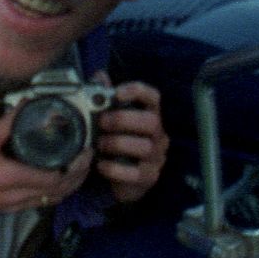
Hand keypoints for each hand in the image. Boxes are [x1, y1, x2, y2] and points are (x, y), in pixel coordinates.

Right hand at [0, 107, 91, 215]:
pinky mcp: (16, 208)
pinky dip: (59, 191)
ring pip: (54, 199)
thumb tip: (25, 105)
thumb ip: (5, 125)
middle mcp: (16, 195)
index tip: (82, 151)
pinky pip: (45, 202)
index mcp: (7, 176)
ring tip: (81, 165)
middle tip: (88, 155)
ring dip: (72, 184)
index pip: (51, 178)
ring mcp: (17, 205)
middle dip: (79, 174)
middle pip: (59, 190)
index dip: (72, 167)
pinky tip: (64, 178)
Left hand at [94, 77, 168, 203]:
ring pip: (145, 147)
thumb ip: (105, 100)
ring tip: (100, 144)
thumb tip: (100, 76)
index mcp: (150, 117)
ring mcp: (156, 157)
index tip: (117, 92)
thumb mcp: (109, 123)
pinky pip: (136, 173)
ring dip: (118, 144)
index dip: (137, 91)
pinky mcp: (149, 177)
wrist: (122, 182)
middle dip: (123, 120)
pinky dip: (115, 168)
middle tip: (102, 123)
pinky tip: (101, 165)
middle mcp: (158, 135)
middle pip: (151, 121)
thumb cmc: (117, 146)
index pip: (153, 98)